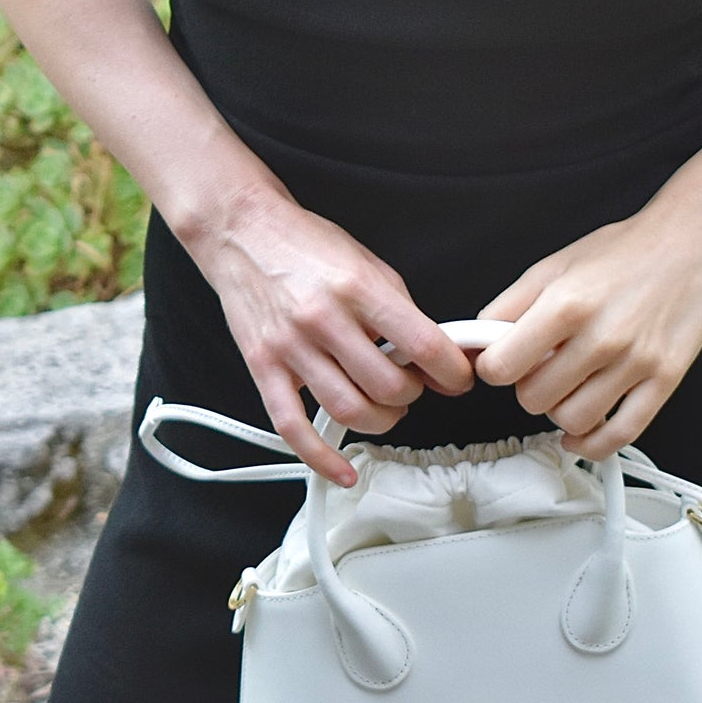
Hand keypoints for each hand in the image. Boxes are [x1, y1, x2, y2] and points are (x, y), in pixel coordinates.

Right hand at [187, 185, 473, 483]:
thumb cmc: (305, 245)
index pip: (423, 345)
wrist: (243, 232)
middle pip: (388, 386)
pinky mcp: (263, 367)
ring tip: (385, 407)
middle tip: (414, 386)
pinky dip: (321, 458)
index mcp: (357, 287)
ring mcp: (290, 346)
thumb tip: (436, 355)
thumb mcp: (368, 264)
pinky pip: (293, 426)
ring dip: (381, 420)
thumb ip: (401, 311)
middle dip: (414, 396)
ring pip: (348, 410)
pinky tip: (343, 470)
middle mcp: (323, 318)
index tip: (458, 378)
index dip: (453, 371)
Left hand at [472, 201, 701, 454]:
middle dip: (528, 386)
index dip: (494, 367)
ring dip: (558, 410)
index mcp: (567, 303)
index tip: (501, 362)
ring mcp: (636, 363)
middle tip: (541, 368)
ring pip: (572, 420)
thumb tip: (475, 341)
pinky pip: (619, 434)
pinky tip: (580, 431)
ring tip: (567, 387)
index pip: (501, 367)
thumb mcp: (554, 265)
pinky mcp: (664, 381)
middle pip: (533, 398)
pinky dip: (591, 443)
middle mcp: (602, 336)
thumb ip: (509, 305)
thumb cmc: (625, 252)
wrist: (691, 244)